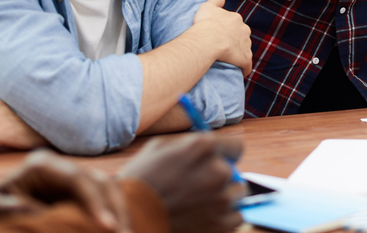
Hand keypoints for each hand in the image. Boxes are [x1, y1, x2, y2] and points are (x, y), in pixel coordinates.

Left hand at [0, 149, 129, 231]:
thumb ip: (5, 209)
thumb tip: (31, 213)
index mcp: (41, 166)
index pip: (77, 179)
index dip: (95, 202)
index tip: (106, 227)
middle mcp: (62, 167)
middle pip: (99, 182)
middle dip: (115, 209)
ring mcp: (74, 177)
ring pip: (109, 189)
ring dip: (121, 213)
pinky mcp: (81, 191)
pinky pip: (107, 200)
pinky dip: (116, 215)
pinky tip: (121, 230)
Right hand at [121, 133, 245, 232]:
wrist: (130, 217)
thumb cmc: (141, 180)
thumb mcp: (160, 148)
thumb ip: (190, 143)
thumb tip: (209, 143)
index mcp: (204, 147)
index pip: (236, 147)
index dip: (225, 154)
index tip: (218, 161)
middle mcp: (218, 171)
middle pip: (235, 172)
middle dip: (220, 177)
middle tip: (199, 184)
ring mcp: (221, 199)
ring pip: (237, 195)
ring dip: (222, 197)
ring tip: (198, 201)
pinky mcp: (221, 224)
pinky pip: (235, 217)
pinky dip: (223, 218)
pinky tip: (202, 216)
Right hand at [192, 0, 253, 74]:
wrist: (208, 39)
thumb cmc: (205, 23)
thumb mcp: (207, 6)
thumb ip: (215, 1)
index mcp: (236, 19)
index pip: (235, 24)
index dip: (228, 30)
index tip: (220, 35)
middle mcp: (244, 31)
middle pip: (242, 36)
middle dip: (235, 41)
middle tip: (223, 47)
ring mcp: (246, 45)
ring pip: (245, 50)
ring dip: (239, 54)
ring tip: (228, 60)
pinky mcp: (245, 59)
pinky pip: (247, 66)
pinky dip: (244, 69)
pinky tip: (240, 72)